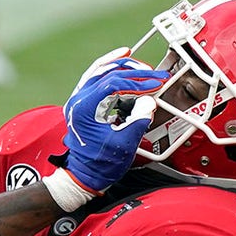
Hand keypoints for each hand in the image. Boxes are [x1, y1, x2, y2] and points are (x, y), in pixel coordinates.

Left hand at [61, 65, 167, 193]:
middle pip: (108, 73)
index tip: (157, 84)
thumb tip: (150, 101)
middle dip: (135, 72)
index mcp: (85, 108)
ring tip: (142, 65)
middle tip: (155, 75)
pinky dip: (110, 68)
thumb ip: (138, 121)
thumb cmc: (100, 164)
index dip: (139, 82)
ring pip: (100, 71)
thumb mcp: (124, 144)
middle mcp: (78, 100)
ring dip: (123, 66)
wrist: (84, 175)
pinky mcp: (83, 103)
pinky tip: (120, 59)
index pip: (114, 84)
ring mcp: (78, 100)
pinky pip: (95, 77)